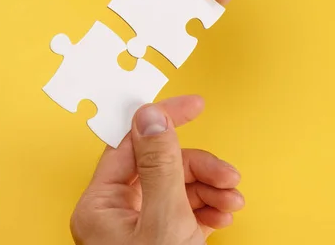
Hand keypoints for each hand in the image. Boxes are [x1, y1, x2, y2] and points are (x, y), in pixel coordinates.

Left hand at [70, 96, 243, 243]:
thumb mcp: (163, 222)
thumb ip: (159, 165)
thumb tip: (152, 115)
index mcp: (101, 204)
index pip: (130, 142)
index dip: (163, 118)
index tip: (193, 104)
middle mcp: (116, 211)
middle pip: (160, 165)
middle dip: (199, 167)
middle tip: (229, 175)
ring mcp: (138, 225)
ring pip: (176, 185)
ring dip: (210, 187)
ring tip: (233, 200)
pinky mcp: (159, 237)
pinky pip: (183, 208)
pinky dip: (207, 207)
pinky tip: (224, 215)